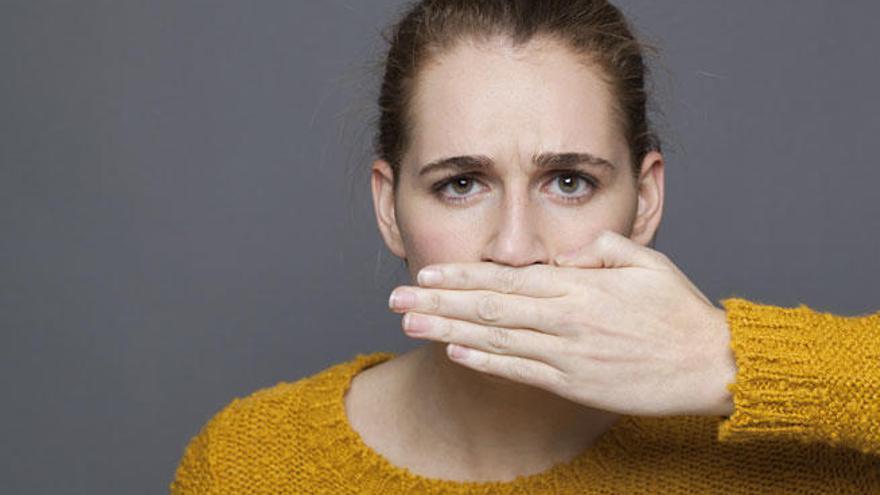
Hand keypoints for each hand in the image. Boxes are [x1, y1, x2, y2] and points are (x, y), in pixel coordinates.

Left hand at [388, 230, 736, 416]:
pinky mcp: (573, 382)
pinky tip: (455, 355)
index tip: (427, 272)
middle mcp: (565, 318)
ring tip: (411, 325)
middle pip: (489, 308)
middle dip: (439, 302)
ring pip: (496, 340)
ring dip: (449, 332)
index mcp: (579, 286)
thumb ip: (603, 248)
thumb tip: (567, 250)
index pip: (506, 278)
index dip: (462, 275)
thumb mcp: (647, 262)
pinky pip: (520, 372)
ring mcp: (567, 353)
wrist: (709, 364)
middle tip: (396, 298)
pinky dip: (485, 362)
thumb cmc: (679, 312)